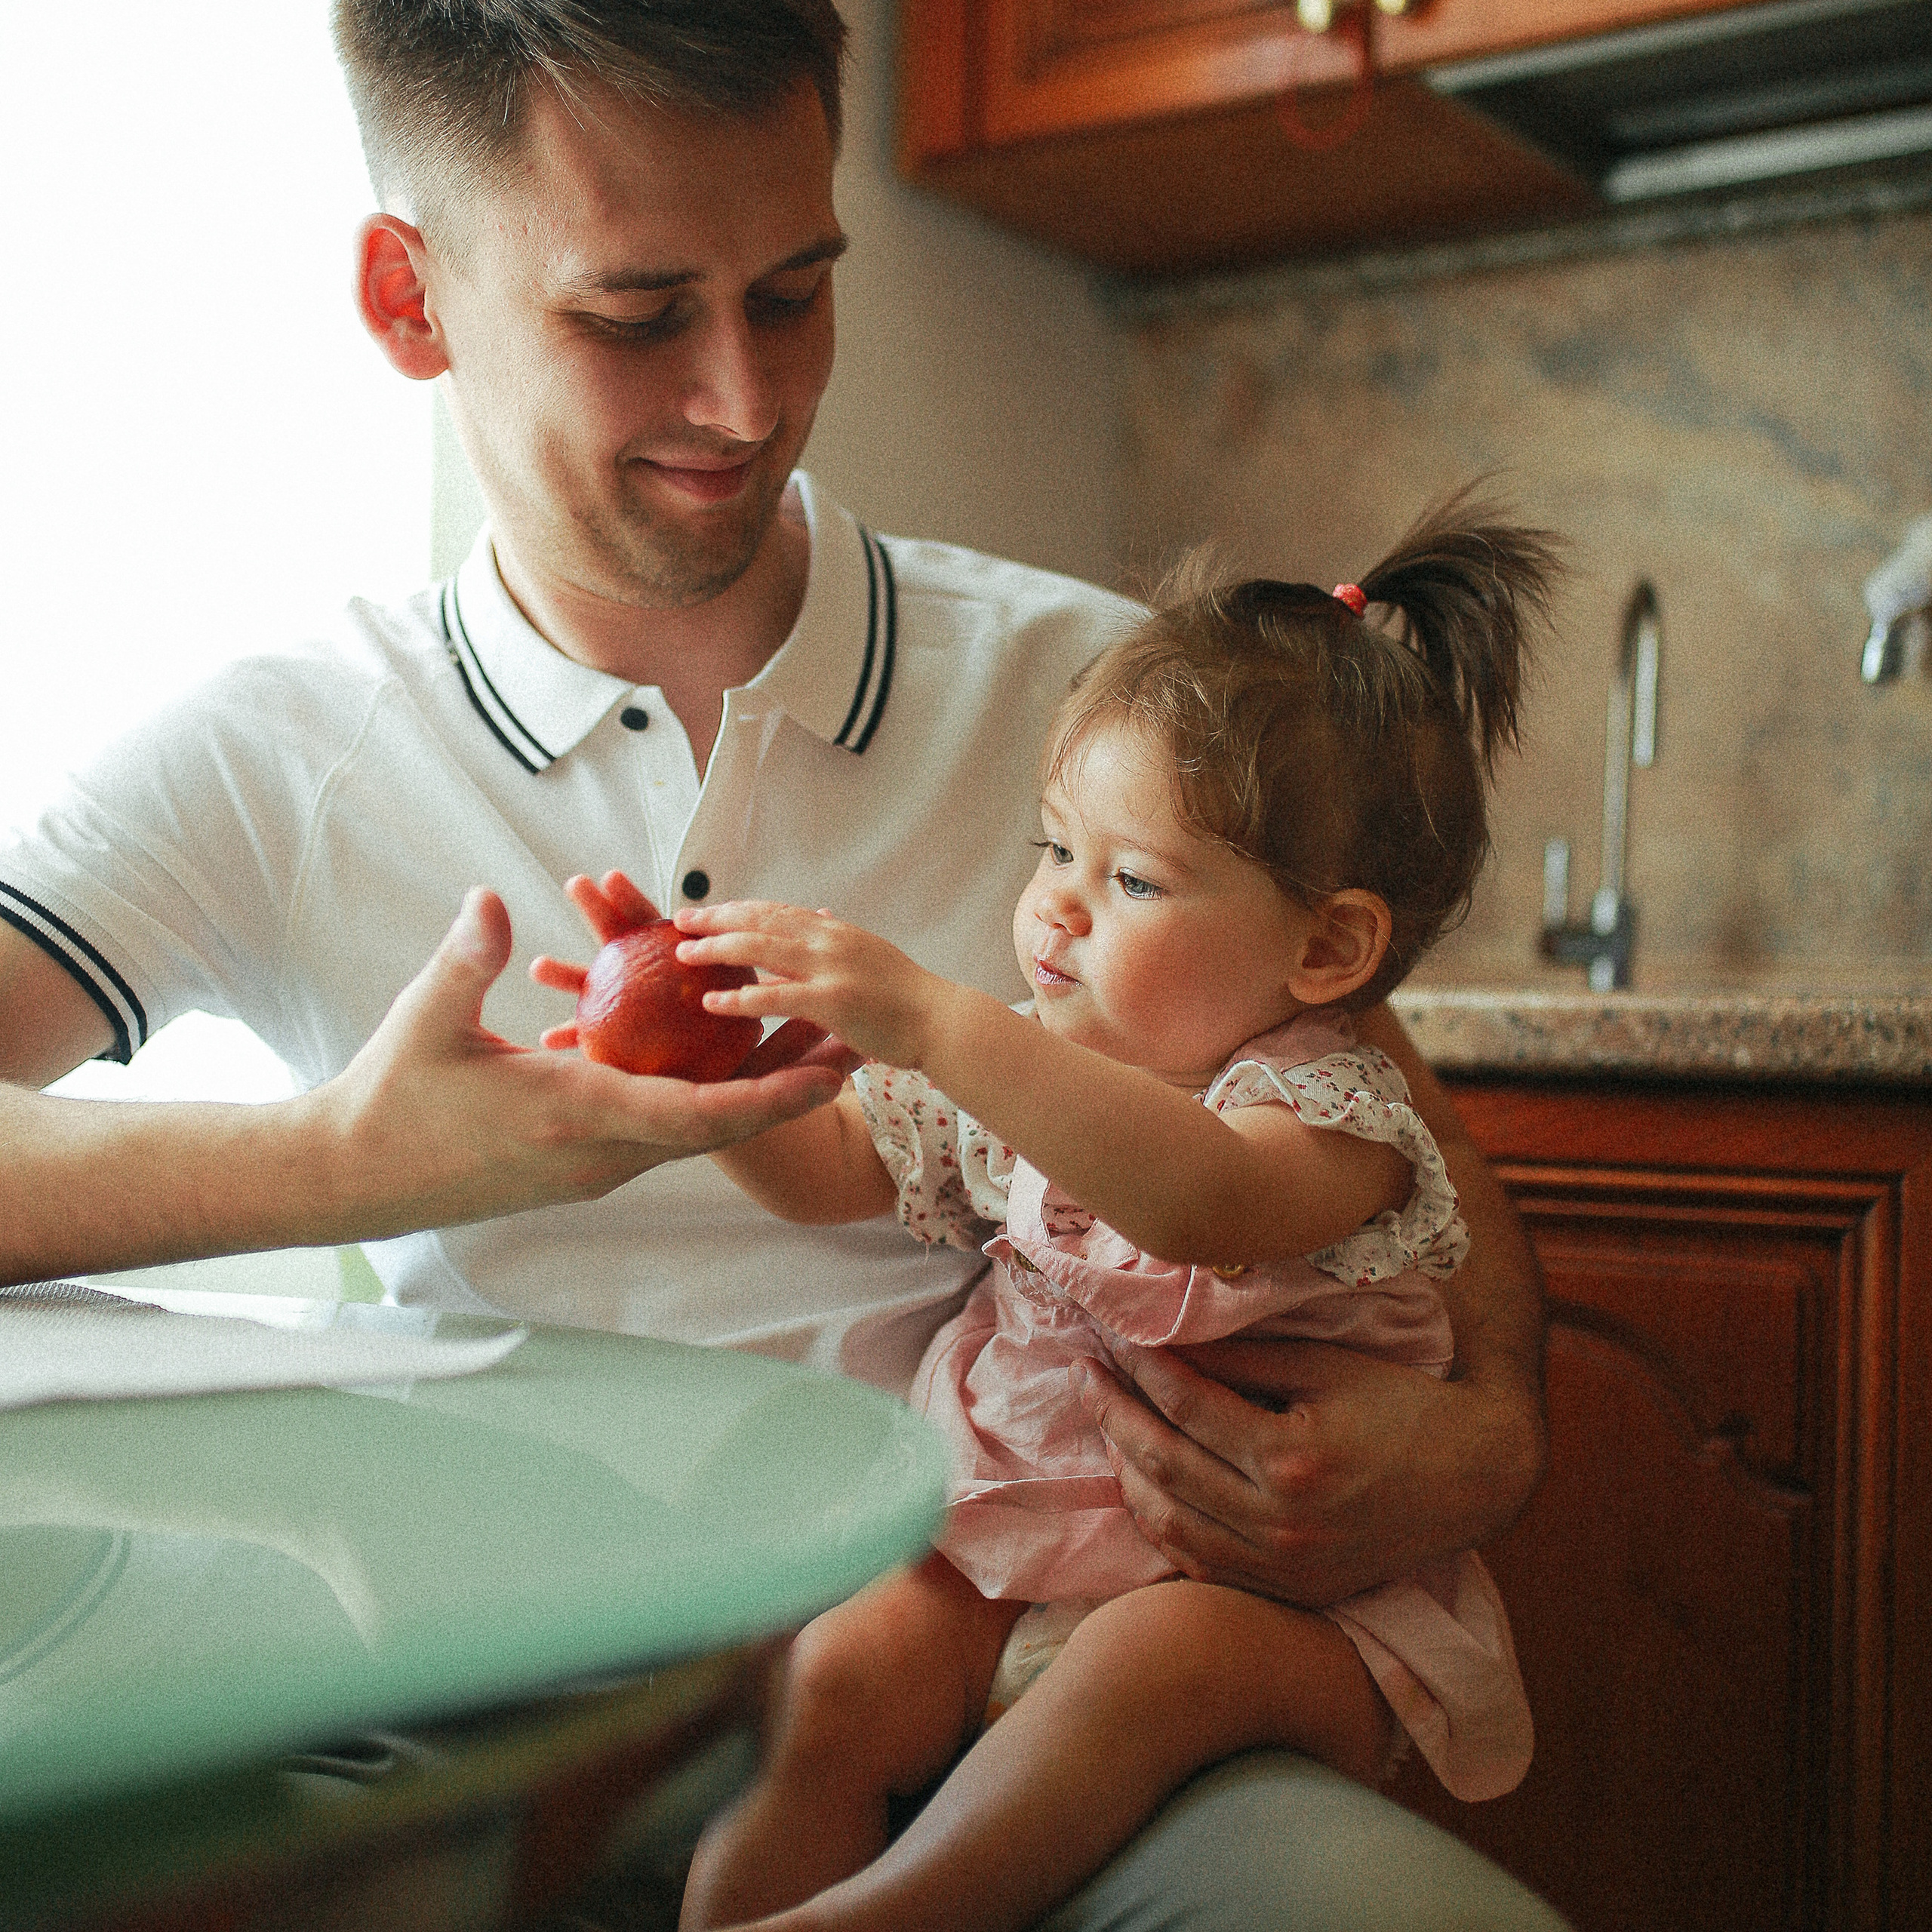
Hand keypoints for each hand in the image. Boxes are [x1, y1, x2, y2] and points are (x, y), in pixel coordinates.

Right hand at [314, 887, 847, 1236]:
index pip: (694, 1114)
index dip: (769, 1095)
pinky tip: (730, 1067)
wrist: (356, 1177)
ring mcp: (593, 1169)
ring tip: (812, 1055)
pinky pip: (662, 1135)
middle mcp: (599, 1154)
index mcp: (574, 1115)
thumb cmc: (388, 1097)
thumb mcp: (427, 1019)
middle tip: (848, 1052)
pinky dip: (706, 1103)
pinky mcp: (583, 1169)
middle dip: (787, 1093)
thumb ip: (468, 957)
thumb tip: (492, 898)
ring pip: (695, 1134)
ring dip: (754, 1098)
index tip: (827, 1072)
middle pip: (718, 1129)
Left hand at [671, 900, 953, 1070]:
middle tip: (679, 920)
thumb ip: (837, 938)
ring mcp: (832, 968)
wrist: (943, 1020)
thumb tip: (818, 914)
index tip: (705, 910)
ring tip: (683, 954)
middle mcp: (829, 939)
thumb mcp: (869, 953)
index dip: (736, 908)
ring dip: (717, 950)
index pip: (775, 910)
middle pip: (760, 919)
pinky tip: (711, 1003)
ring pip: (762, 949)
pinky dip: (741, 999)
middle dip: (716, 918)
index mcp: (835, 929)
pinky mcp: (834, 1002)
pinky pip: (776, 997)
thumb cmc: (906, 997)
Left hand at [1075, 1334, 1541, 1606]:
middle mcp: (1281, 1523)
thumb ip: (1243, 1359)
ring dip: (1127, 1472)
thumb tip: (1165, 1341)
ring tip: (1107, 1424)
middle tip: (1085, 1373)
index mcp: (1291, 1458)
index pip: (1186, 1404)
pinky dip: (1161, 1525)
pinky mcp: (1290, 1592)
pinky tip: (1144, 1485)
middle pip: (1165, 1464)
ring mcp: (1284, 1568)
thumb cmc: (1403, 1405)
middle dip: (1115, 1414)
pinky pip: (1200, 1565)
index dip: (1140, 1366)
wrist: (1477, 1478)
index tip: (1110, 1336)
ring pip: (1170, 1524)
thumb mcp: (1325, 1365)